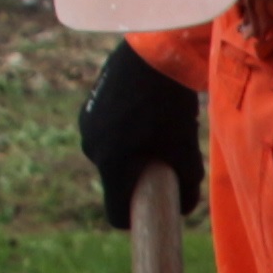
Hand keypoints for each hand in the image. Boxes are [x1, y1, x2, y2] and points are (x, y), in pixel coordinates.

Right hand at [78, 42, 204, 230]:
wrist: (153, 53)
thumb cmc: (171, 105)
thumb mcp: (185, 150)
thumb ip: (186, 185)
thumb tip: (182, 209)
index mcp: (111, 164)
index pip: (116, 214)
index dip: (135, 219)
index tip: (152, 212)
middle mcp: (91, 148)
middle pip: (117, 182)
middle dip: (138, 179)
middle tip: (165, 161)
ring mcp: (86, 127)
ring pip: (112, 156)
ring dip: (131, 154)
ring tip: (157, 131)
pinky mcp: (89, 108)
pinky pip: (108, 134)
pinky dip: (124, 134)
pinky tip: (144, 114)